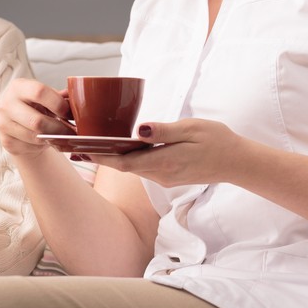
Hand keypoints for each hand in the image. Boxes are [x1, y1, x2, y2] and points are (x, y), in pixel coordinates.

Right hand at [0, 78, 74, 156]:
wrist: (17, 122)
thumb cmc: (34, 106)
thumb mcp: (45, 97)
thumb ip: (60, 97)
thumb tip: (79, 98)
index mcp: (18, 87)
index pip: (39, 92)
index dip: (58, 104)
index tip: (69, 113)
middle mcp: (6, 104)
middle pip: (37, 121)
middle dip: (59, 128)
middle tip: (71, 132)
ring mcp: (3, 123)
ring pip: (34, 137)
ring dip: (52, 139)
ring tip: (63, 136)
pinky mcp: (5, 140)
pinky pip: (30, 147)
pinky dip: (42, 146)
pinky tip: (47, 140)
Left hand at [90, 118, 243, 187]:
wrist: (237, 163)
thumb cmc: (216, 141)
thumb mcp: (191, 129)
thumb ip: (164, 131)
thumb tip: (139, 130)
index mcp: (163, 162)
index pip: (123, 161)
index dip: (98, 156)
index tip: (77, 150)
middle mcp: (160, 174)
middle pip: (121, 166)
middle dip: (96, 156)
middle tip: (70, 146)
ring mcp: (163, 178)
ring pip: (130, 168)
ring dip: (108, 158)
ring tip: (84, 146)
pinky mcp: (167, 175)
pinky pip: (140, 168)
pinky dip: (125, 159)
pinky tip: (114, 149)